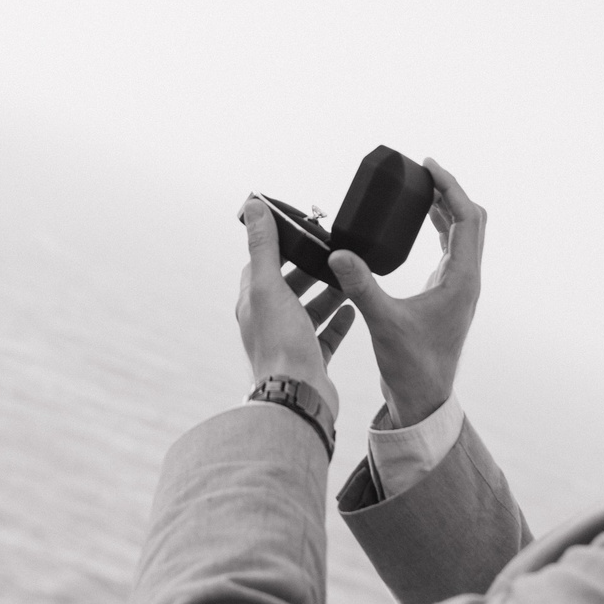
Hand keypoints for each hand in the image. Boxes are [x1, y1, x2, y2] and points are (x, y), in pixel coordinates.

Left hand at [236, 197, 355, 418]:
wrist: (298, 398)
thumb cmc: (281, 343)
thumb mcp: (270, 286)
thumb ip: (264, 246)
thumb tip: (252, 206)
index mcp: (253, 304)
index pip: (261, 266)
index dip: (279, 246)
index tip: (301, 231)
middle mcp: (267, 323)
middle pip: (287, 287)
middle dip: (308, 268)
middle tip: (331, 251)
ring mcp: (290, 343)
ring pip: (308, 310)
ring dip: (327, 292)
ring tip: (347, 276)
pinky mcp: (311, 361)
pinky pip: (325, 336)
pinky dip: (338, 321)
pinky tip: (351, 308)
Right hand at [327, 159, 483, 428]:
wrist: (423, 400)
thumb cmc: (411, 367)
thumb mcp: (384, 323)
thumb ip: (362, 287)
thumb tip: (337, 254)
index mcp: (462, 280)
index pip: (467, 220)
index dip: (450, 188)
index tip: (428, 166)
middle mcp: (466, 279)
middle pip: (471, 221)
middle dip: (450, 192)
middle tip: (422, 172)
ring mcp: (459, 287)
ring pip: (463, 235)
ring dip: (447, 209)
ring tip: (421, 188)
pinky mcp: (447, 294)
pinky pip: (451, 249)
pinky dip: (441, 228)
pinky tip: (421, 223)